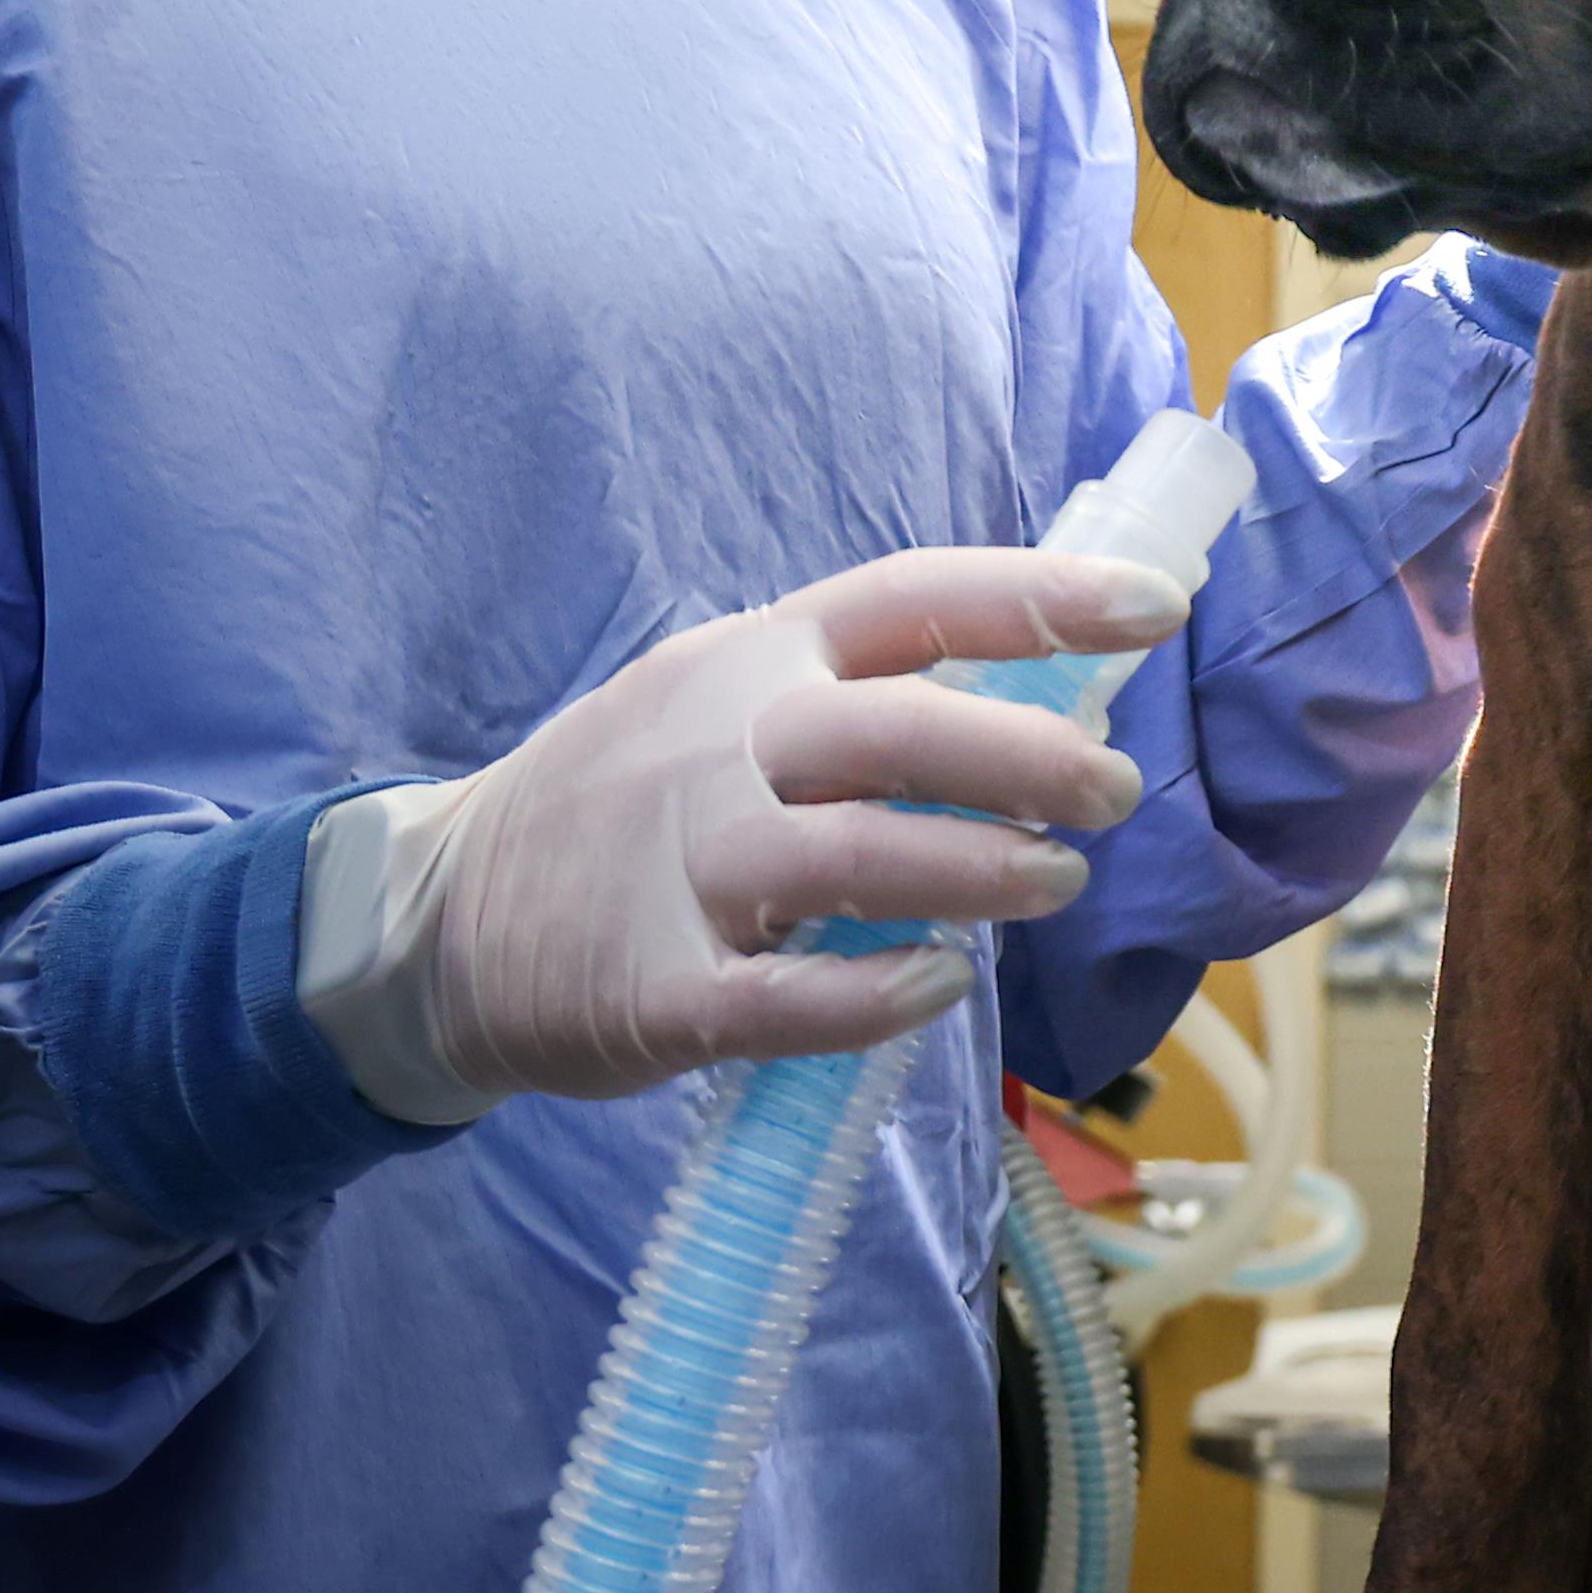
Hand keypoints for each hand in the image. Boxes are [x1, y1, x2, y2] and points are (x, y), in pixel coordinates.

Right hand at [298, 541, 1186, 1117]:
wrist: (438, 918)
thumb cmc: (623, 806)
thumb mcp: (717, 702)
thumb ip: (852, 699)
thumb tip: (1040, 704)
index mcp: (753, 658)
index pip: (911, 596)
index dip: (1040, 598)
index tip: (1153, 607)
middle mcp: (719, 743)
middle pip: (898, 728)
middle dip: (1029, 758)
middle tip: (1113, 794)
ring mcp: (682, 867)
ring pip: (854, 855)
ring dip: (980, 871)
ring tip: (1057, 885)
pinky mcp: (657, 987)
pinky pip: (787, 996)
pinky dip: (878, 995)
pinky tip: (938, 989)